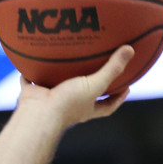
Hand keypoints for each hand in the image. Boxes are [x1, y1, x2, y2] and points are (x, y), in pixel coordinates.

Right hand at [17, 45, 134, 127]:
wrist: (38, 114)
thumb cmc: (68, 104)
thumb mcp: (94, 85)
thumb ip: (111, 69)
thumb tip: (130, 50)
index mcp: (86, 109)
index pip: (108, 106)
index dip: (118, 99)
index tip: (127, 87)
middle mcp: (71, 107)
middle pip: (84, 96)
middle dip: (90, 85)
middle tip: (97, 69)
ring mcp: (52, 101)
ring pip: (58, 87)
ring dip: (62, 76)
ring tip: (67, 58)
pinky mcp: (34, 94)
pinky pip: (33, 80)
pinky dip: (31, 72)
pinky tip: (33, 57)